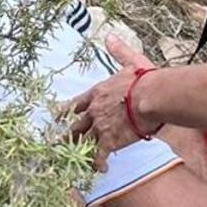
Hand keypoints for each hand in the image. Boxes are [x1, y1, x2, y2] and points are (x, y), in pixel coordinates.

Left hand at [67, 36, 162, 166]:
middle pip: (75, 126)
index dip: (66, 111)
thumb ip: (119, 51)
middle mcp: (94, 111)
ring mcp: (99, 127)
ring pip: (82, 143)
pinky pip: (99, 156)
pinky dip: (98, 164)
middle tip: (55, 144)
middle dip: (66, 136)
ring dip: (77, 152)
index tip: (57, 117)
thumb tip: (110, 36)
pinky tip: (100, 170)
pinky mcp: (109, 141)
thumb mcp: (131, 61)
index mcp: (97, 93)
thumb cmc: (144, 79)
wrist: (152, 97)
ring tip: (70, 162)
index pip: (76, 104)